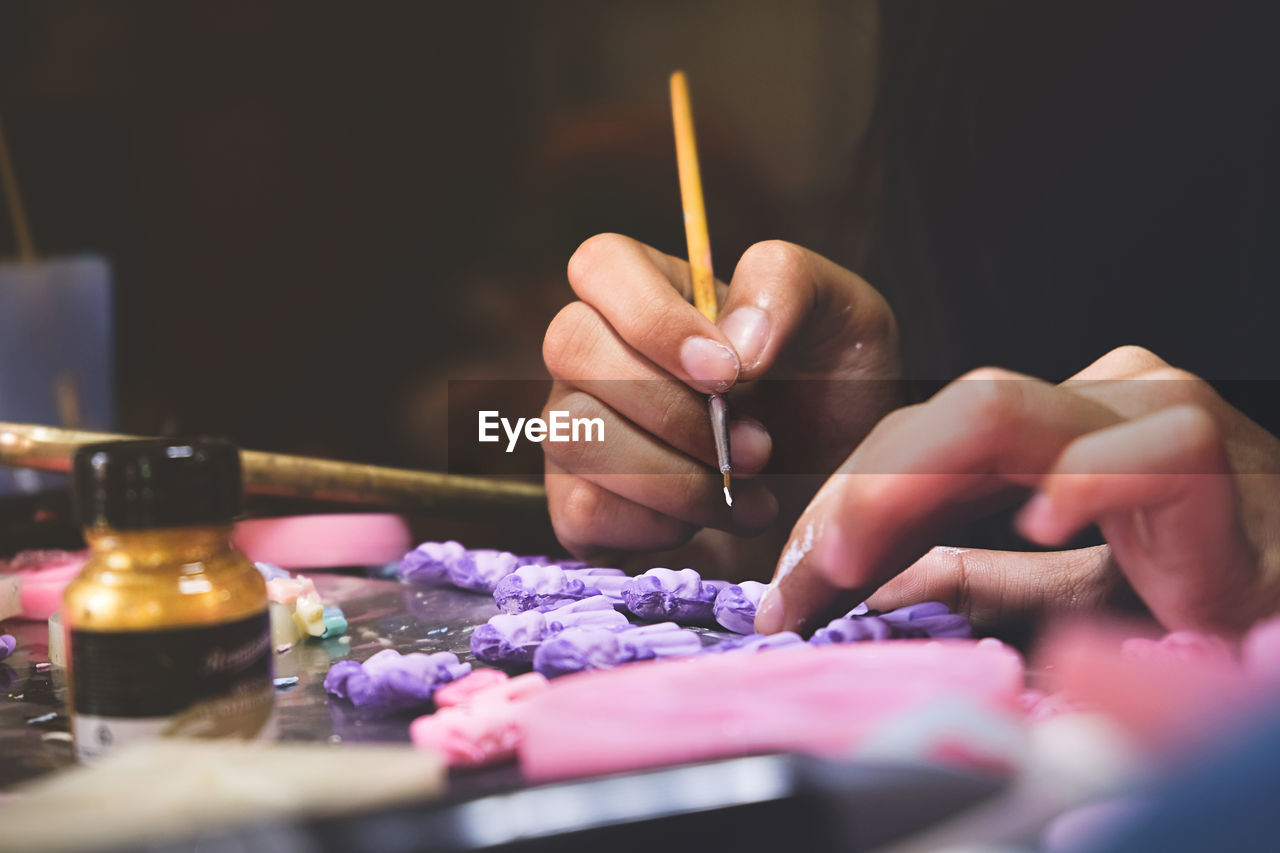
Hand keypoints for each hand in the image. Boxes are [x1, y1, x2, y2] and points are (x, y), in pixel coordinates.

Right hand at [542, 234, 904, 569]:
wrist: (839, 494)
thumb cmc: (834, 394)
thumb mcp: (845, 316)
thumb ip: (787, 286)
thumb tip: (735, 340)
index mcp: (654, 290)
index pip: (600, 265)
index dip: (653, 319)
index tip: (729, 372)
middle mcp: (597, 353)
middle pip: (571, 347)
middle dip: (673, 411)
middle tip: (758, 450)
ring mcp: (579, 428)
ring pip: (575, 435)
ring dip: (674, 478)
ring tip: (748, 495)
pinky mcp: (579, 503)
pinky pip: (583, 509)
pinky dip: (658, 525)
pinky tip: (710, 521)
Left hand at [757, 346, 1279, 635]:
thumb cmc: (1197, 586)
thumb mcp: (1057, 587)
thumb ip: (968, 576)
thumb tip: (862, 585)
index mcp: (1048, 427)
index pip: (916, 441)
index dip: (844, 505)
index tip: (791, 583)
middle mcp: (1086, 402)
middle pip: (936, 419)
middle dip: (854, 497)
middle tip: (800, 579)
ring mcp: (1144, 413)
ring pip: (999, 412)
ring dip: (905, 489)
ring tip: (851, 561)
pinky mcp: (1206, 453)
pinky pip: (1133, 451)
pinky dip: (1079, 486)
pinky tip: (1037, 526)